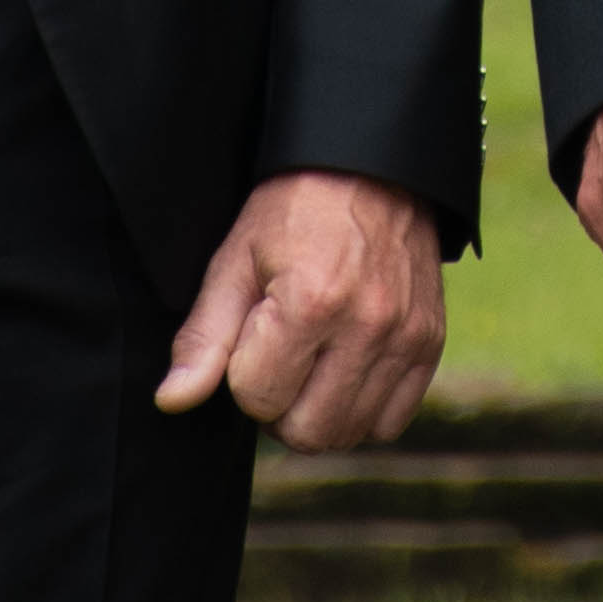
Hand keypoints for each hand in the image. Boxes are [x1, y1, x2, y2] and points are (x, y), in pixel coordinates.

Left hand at [157, 171, 447, 450]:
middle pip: (305, 431)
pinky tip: (345, 373)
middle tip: (277, 361)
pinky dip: (362, 411)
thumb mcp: (236, 259)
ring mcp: (406, 336)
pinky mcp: (430, 341)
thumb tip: (173, 400)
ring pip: (348, 434)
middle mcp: (367, 325)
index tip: (253, 333)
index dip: (242, 373)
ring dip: (318, 412)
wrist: (372, 167)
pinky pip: (390, 422)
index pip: (256, 398)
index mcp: (311, 302)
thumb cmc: (294, 211)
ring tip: (311, 364)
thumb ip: (204, 336)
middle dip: (278, 406)